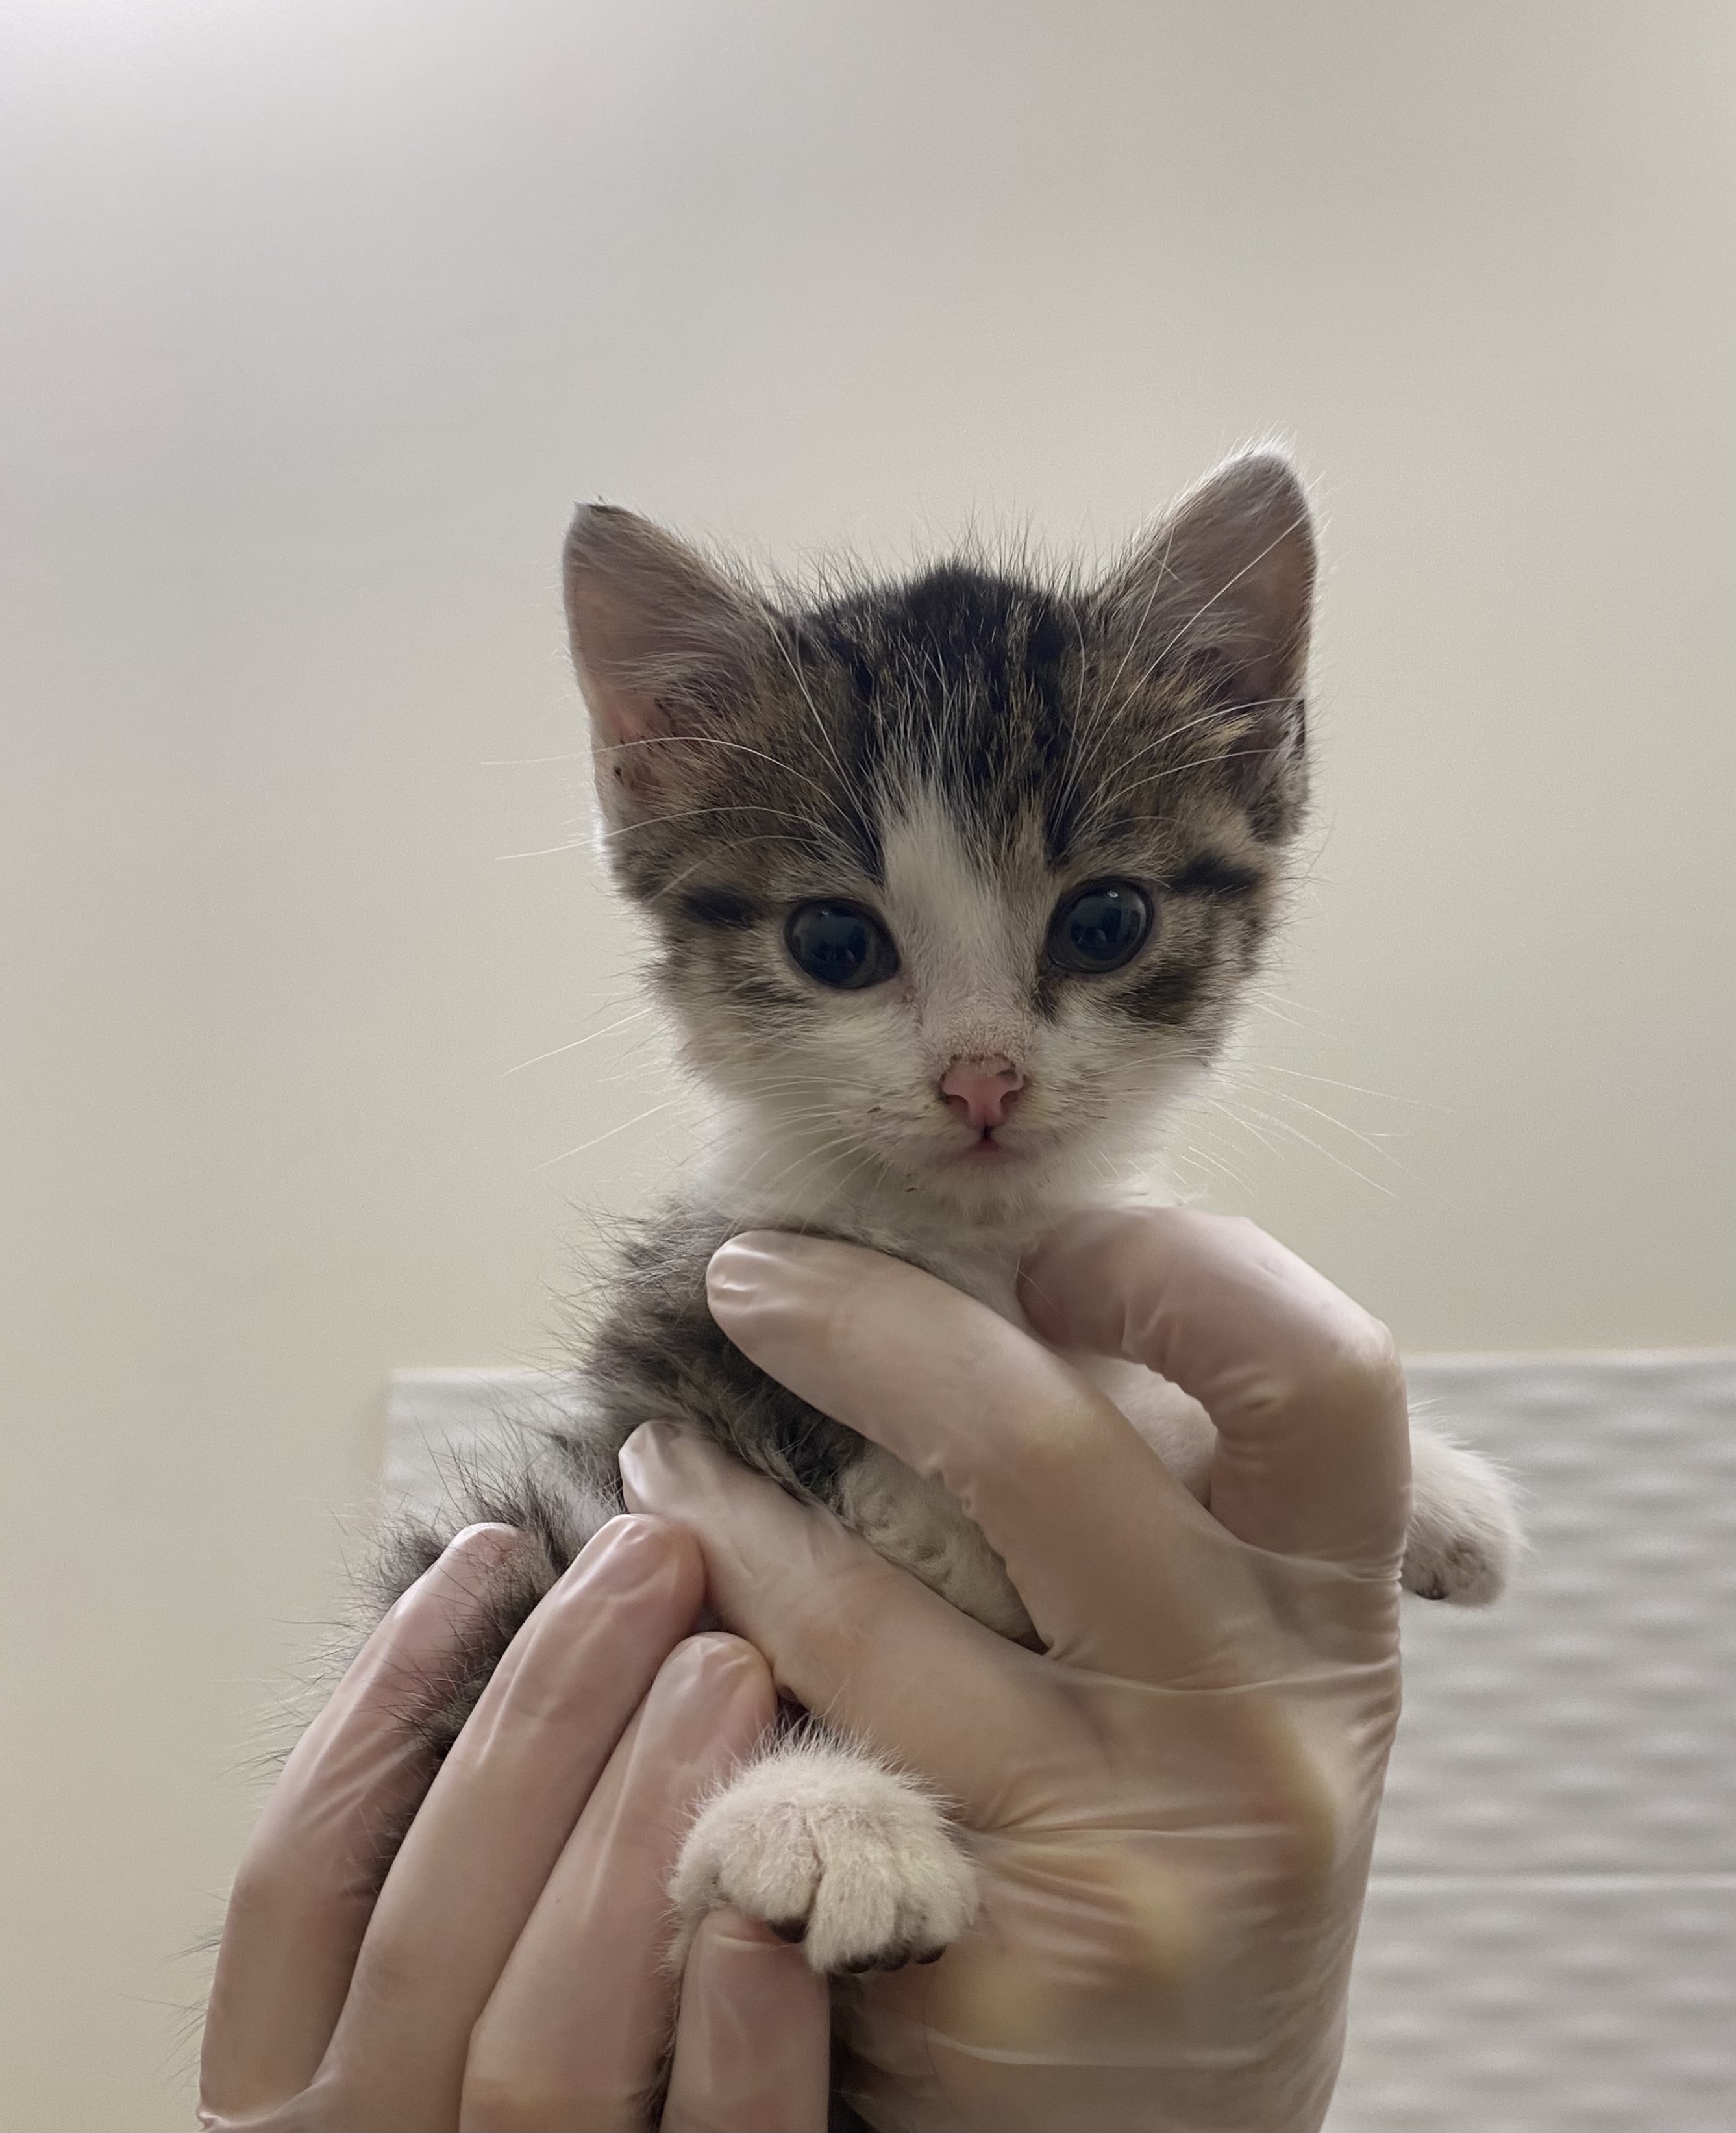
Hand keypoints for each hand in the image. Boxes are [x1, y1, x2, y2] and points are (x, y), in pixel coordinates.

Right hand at [199, 1516, 829, 2132]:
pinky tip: (775, 1906)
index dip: (386, 1697)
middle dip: (540, 1714)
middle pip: (426, 1920)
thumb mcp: (430, 2025)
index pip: (298, 1873)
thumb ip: (456, 1896)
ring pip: (538, 2037)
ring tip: (727, 1666)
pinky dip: (728, 2036)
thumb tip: (530, 1664)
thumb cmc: (538, 2131)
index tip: (485, 1555)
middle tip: (653, 1562)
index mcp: (290, 2106)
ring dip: (631, 1832)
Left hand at [619, 1208, 1407, 2132]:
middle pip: (1043, 1449)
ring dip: (718, 1510)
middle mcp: (1260, 1742)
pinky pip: (785, 1780)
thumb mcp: (1244, 1677)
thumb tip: (1014, 1285)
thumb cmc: (1185, 1847)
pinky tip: (650, 1647)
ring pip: (860, 1613)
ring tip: (658, 1463)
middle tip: (746, 1276)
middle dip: (861, 1325)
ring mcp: (1123, 1872)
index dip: (1173, 1266)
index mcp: (1334, 1629)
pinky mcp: (981, 1986)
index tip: (1039, 1253)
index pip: (1317, 1378)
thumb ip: (1178, 1508)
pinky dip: (695, 1685)